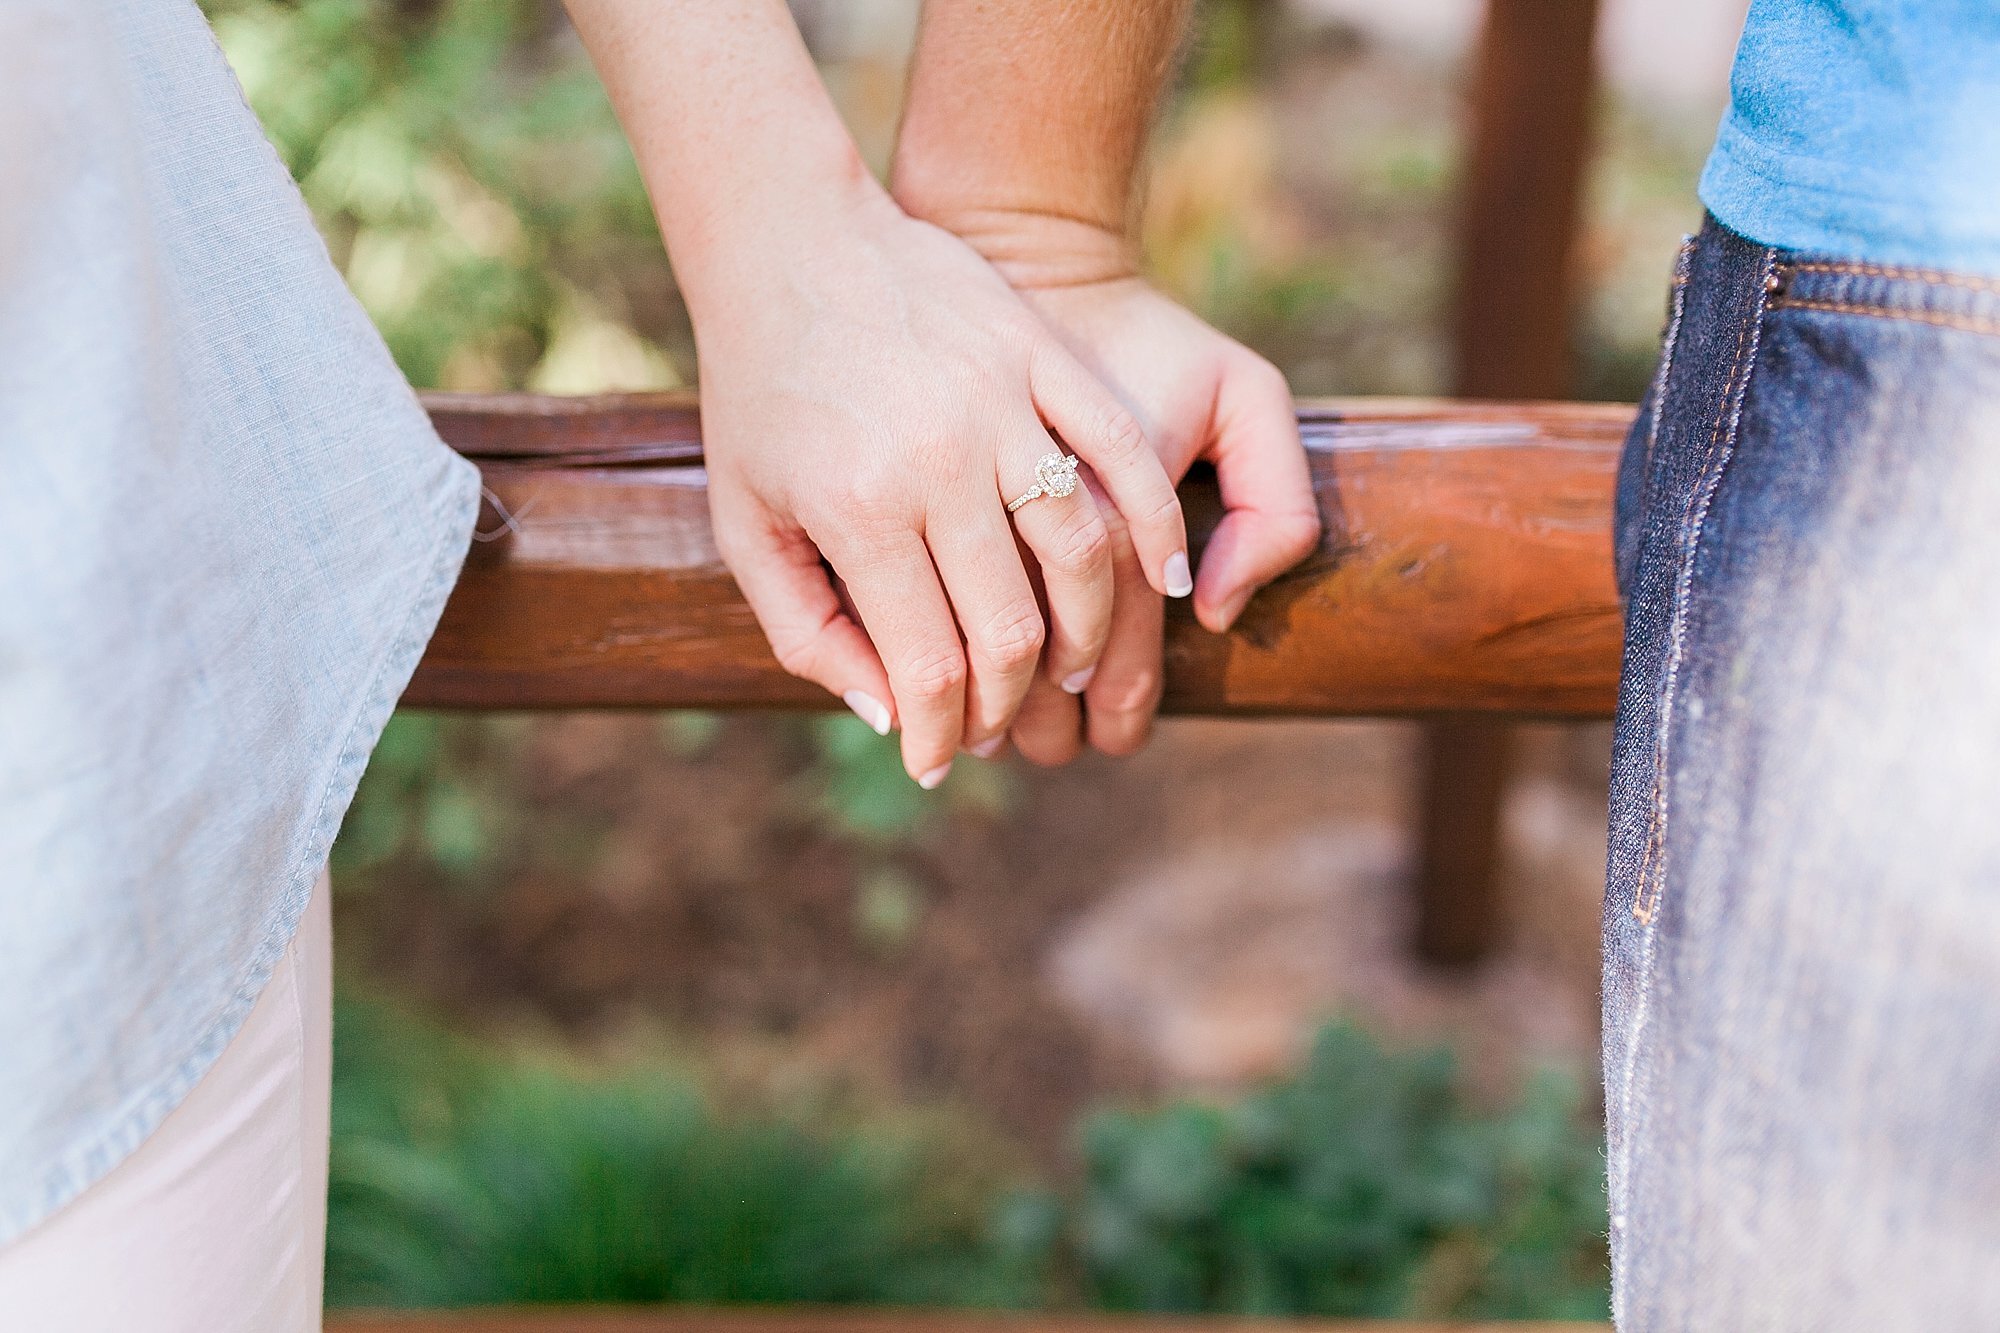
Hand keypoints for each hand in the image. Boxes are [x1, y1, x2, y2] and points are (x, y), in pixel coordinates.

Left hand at [693, 187, 1192, 784]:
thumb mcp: (745, 522)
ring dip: (1088, 637)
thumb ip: (807, 632)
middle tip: (993, 727)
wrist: (789, 242)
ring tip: (1073, 673)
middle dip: (1006, 705)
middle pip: (1010, 629)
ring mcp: (1000, 404)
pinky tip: (1164, 582)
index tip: (936, 758)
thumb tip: (892, 718)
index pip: (928, 665)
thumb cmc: (759, 395)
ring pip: (1080, 555)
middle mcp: (937, 461)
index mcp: (858, 509)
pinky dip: (1154, 529)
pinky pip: (1122, 458)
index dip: (938, 732)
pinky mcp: (1041, 359)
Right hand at [935, 226, 1319, 763]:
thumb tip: (1210, 612)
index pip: (1124, 652)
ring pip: (974, 646)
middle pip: (1042, 666)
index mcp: (1119, 508)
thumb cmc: (1148, 336)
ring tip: (996, 734)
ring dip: (985, 705)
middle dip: (1047, 729)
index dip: (1121, 706)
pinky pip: (912, 596)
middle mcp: (1037, 514)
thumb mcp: (1247, 394)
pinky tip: (932, 672)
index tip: (1116, 737)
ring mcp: (963, 502)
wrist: (1020, 249)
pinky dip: (921, 646)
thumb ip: (1282, 504)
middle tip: (1052, 751)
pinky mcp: (904, 492)